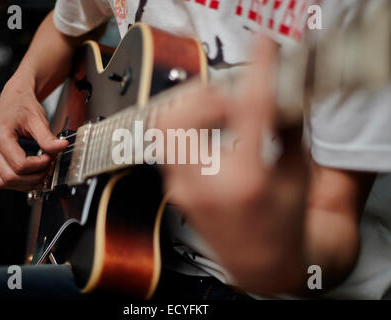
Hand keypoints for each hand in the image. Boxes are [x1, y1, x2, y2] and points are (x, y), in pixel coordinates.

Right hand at [0, 77, 67, 191]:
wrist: (14, 99)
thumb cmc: (22, 106)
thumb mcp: (38, 119)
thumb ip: (48, 137)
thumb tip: (62, 147)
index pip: (19, 164)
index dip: (39, 165)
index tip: (50, 157)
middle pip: (10, 177)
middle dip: (33, 177)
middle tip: (48, 168)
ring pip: (4, 182)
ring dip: (26, 183)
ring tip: (42, 172)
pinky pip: (2, 179)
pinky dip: (19, 181)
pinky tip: (33, 174)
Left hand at [158, 36, 307, 292]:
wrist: (260, 267)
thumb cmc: (282, 226)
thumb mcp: (297, 175)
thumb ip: (287, 128)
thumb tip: (278, 90)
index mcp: (245, 182)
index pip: (247, 112)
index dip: (256, 75)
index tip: (261, 54)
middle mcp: (205, 185)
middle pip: (179, 115)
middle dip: (204, 93)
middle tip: (226, 94)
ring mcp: (182, 189)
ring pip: (163, 126)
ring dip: (187, 106)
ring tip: (213, 109)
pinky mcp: (173, 190)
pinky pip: (165, 143)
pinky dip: (181, 124)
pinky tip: (204, 128)